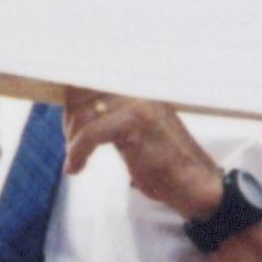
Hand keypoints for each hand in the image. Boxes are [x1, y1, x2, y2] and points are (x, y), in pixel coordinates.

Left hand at [62, 90, 221, 221]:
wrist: (195, 183)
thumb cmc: (164, 163)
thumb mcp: (136, 132)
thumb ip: (113, 117)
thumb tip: (76, 110)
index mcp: (138, 89)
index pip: (92, 77)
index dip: (72, 96)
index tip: (67, 120)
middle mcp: (138, 91)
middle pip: (82, 92)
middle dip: (70, 120)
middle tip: (72, 144)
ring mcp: (137, 105)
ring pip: (84, 114)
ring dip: (72, 140)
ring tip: (76, 159)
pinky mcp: (134, 124)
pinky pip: (89, 134)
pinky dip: (77, 153)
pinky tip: (76, 168)